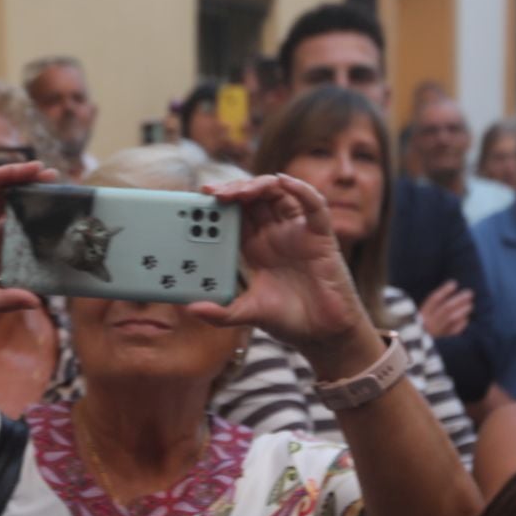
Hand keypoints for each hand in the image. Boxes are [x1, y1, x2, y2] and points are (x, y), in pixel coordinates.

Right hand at [0, 160, 57, 317]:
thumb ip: (1, 299)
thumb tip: (36, 303)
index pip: (16, 234)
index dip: (38, 225)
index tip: (63, 218)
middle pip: (10, 208)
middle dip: (33, 197)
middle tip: (60, 186)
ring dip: (18, 180)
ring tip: (44, 173)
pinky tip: (14, 171)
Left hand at [186, 174, 367, 354]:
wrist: (323, 334)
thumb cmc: (289, 320)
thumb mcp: (248, 314)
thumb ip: (221, 312)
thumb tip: (192, 309)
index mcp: (255, 247)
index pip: (235, 215)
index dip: (219, 203)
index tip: (199, 200)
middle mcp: (275, 235)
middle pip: (253, 198)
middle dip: (233, 190)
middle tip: (213, 193)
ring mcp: (297, 233)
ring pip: (279, 194)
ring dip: (259, 185)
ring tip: (241, 191)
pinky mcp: (321, 236)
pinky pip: (314, 206)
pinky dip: (301, 189)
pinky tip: (285, 182)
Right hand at [417, 280, 474, 338]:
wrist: (409, 352)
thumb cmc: (414, 332)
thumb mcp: (414, 320)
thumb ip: (428, 310)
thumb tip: (445, 295)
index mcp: (420, 315)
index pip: (434, 299)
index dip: (444, 291)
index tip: (454, 283)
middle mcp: (428, 323)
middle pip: (446, 308)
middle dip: (459, 299)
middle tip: (470, 293)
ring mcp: (435, 333)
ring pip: (450, 318)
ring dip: (462, 310)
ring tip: (470, 305)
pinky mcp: (440, 342)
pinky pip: (453, 332)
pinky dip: (460, 325)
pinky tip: (466, 320)